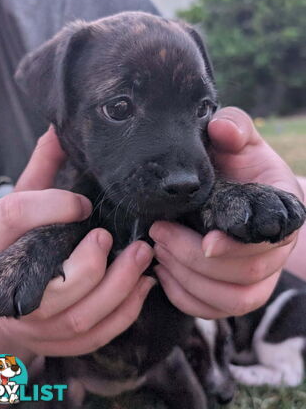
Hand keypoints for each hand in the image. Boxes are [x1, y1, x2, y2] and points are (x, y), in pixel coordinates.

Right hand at [0, 127, 154, 355]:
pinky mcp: (57, 340)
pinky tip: (144, 286)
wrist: (4, 295)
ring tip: (144, 258)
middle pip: (52, 289)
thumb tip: (60, 127)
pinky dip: (125, 313)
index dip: (52, 207)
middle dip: (94, 265)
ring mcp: (35, 322)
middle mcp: (12, 284)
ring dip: (120, 289)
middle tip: (122, 239)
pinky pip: (95, 336)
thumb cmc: (18, 239)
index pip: (15, 217)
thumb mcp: (24, 199)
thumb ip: (44, 167)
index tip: (83, 203)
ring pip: (80, 318)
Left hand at [150, 107, 303, 318]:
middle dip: (194, 258)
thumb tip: (221, 127)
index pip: (266, 244)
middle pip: (243, 277)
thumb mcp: (242, 142)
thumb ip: (235, 128)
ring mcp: (257, 280)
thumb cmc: (243, 167)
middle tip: (160, 232)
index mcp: (280, 217)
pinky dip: (185, 298)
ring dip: (187, 279)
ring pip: (229, 300)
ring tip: (158, 251)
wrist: (245, 194)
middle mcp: (274, 255)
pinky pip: (213, 310)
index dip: (235, 248)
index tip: (205, 238)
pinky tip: (162, 274)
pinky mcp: (234, 294)